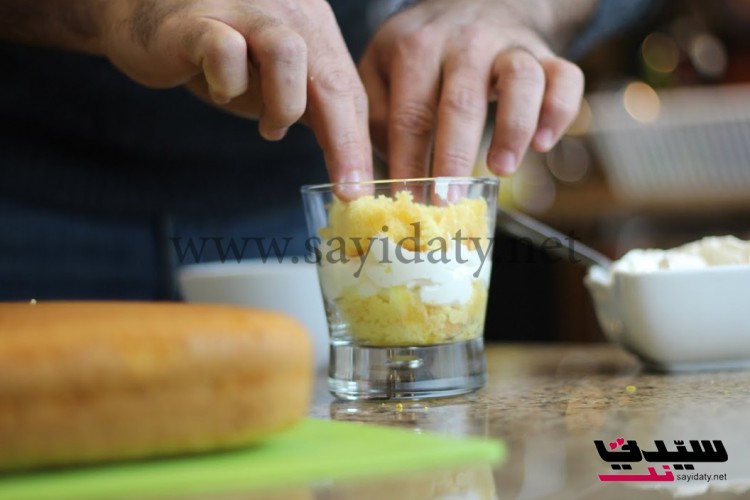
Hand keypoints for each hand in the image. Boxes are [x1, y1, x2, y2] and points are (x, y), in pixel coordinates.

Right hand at [101, 0, 371, 184]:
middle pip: (332, 77)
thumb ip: (309, 108)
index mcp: (314, 29)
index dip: (359, 142)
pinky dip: (226, 82)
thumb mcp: (275, 83)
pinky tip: (218, 87)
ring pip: (287, 53)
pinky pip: (225, 52)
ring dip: (283, 105)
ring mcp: (245, 10)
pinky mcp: (199, 20)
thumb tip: (348, 161)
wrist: (148, 14)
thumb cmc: (219, 52)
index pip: (349, 90)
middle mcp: (289, 13)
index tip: (363, 190)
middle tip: (348, 188)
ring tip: (269, 127)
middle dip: (346, 142)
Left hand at [359, 0, 586, 178]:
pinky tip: (544, 144)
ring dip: (512, 129)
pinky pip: (564, 78)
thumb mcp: (381, 68)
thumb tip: (383, 171)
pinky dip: (559, 111)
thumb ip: (376, 114)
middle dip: (453, 156)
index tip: (406, 200)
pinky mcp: (545, 54)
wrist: (474, 4)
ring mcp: (508, 46)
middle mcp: (464, 43)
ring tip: (500, 169)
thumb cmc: (421, 54)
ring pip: (520, 82)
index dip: (407, 162)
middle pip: (461, 102)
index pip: (409, 114)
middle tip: (446, 199)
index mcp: (415, 48)